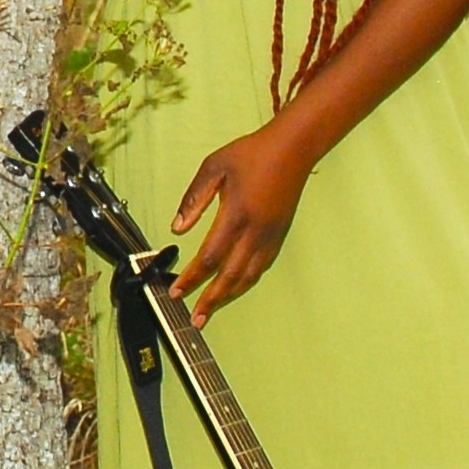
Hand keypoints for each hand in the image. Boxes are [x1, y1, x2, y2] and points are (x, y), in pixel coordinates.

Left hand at [170, 125, 312, 319]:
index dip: (192, 278)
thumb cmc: (250, 154)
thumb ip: (194, 199)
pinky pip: (261, 266)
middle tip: (195, 319)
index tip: (176, 292)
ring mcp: (270, 235)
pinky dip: (246, 282)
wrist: (292, 148)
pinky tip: (235, 288)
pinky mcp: (279, 235)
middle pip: (229, 276)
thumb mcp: (214, 167)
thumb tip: (177, 228)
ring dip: (228, 297)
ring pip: (248, 276)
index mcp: (236, 215)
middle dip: (210, 300)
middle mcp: (255, 231)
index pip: (209, 257)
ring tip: (211, 311)